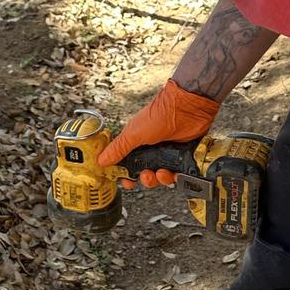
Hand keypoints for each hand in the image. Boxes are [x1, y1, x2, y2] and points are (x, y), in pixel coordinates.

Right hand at [98, 79, 219, 187]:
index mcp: (136, 144)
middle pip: (145, 174)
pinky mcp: (183, 156)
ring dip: (160, 179)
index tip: (127, 182)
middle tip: (146, 175)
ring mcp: (168, 153)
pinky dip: (176, 176)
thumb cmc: (160, 114)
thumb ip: (117, 149)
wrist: (188, 107)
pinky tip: (175, 172)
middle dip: (145, 179)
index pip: (128, 165)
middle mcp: (152, 149)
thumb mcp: (133, 134)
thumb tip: (101, 160)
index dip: (127, 175)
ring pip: (161, 176)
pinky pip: (178, 173)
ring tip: (161, 172)